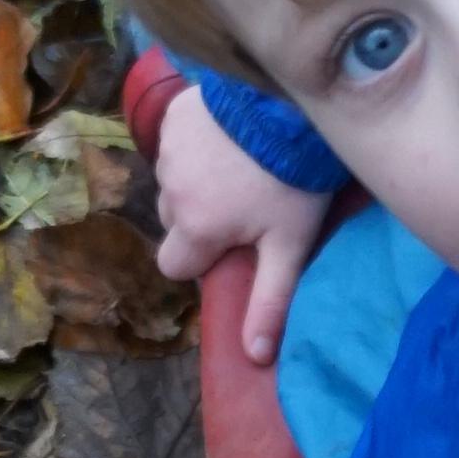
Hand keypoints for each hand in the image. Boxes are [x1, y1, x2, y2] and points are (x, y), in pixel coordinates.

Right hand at [152, 82, 338, 363]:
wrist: (287, 100)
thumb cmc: (291, 179)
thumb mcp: (289, 246)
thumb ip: (269, 301)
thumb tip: (256, 357)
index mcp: (194, 230)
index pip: (175, 266)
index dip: (201, 258)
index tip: (232, 243)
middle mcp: (170, 192)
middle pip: (173, 220)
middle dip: (198, 217)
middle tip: (243, 202)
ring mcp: (168, 149)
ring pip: (174, 179)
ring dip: (197, 177)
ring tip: (242, 163)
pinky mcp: (174, 114)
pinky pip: (176, 139)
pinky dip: (197, 141)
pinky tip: (231, 132)